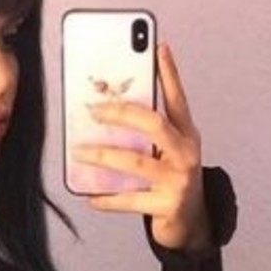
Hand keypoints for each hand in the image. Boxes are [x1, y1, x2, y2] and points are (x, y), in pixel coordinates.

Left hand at [70, 41, 211, 252]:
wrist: (192, 223)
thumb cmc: (173, 179)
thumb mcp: (168, 151)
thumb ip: (148, 132)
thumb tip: (109, 107)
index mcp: (187, 134)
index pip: (178, 98)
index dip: (169, 73)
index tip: (157, 47)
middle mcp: (186, 153)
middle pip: (154, 124)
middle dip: (121, 113)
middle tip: (93, 110)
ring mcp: (178, 180)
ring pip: (136, 162)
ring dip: (103, 157)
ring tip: (78, 153)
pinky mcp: (167, 206)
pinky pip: (130, 200)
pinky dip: (107, 199)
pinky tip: (89, 196)